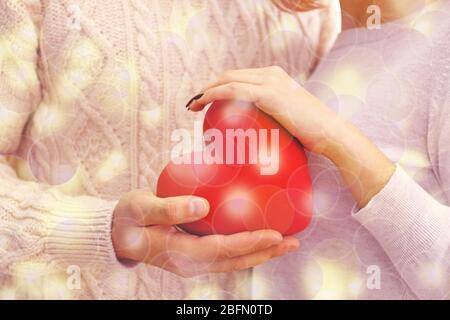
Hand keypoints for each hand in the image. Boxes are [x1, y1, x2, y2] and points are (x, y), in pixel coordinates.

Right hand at [111, 190, 298, 276]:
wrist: (116, 232)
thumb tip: (201, 206)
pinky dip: (246, 249)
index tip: (275, 234)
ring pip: (234, 261)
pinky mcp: (195, 255)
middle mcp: (191, 263)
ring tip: (285, 244)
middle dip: (265, 252)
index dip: (250, 243)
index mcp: (181, 253)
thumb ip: (168, 208)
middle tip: (293, 242)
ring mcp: (194, 262)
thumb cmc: (127, 218)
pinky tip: (259, 239)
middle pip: (235, 260)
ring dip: (260, 253)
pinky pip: (226, 255)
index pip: (223, 250)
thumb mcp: (141, 209)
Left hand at [187, 66, 338, 154]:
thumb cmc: (311, 135)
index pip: (240, 77)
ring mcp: (270, 81)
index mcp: (275, 78)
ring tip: (192, 106)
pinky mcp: (269, 93)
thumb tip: (258, 138)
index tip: (205, 101)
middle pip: (230, 75)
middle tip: (194, 104)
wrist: (330, 134)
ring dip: (206, 91)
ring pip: (227, 80)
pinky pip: (233, 90)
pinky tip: (202, 105)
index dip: (218, 86)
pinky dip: (214, 95)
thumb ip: (272, 120)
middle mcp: (271, 74)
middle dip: (208, 88)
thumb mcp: (288, 122)